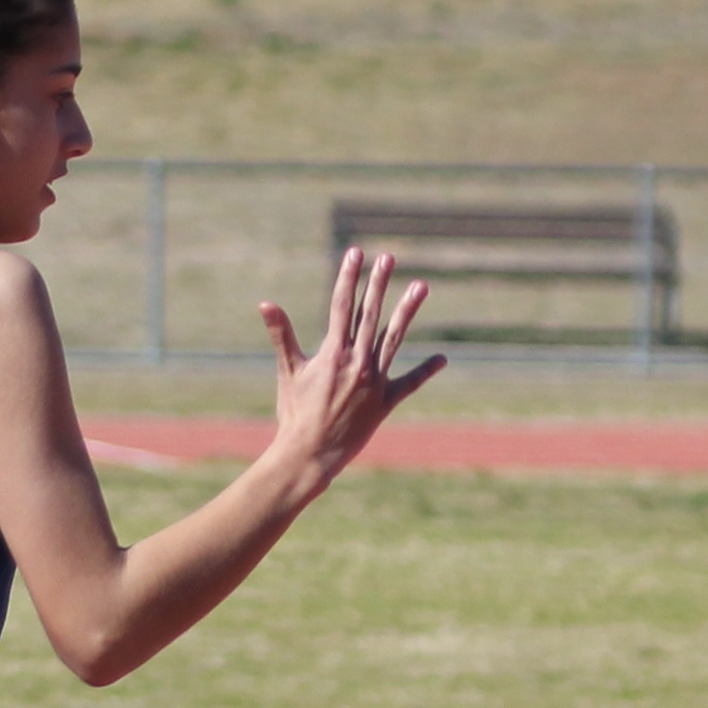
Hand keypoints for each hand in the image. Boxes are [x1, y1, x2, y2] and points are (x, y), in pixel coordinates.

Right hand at [252, 243, 443, 489]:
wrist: (310, 454)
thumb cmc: (295, 413)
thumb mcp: (288, 371)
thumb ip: (281, 335)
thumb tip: (265, 303)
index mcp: (332, 353)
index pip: (341, 306)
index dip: (349, 277)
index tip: (356, 253)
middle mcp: (357, 363)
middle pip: (370, 315)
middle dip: (379, 284)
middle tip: (389, 258)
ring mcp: (374, 382)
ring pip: (394, 338)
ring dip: (407, 311)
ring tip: (421, 285)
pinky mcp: (385, 403)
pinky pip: (409, 384)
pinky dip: (425, 371)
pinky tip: (441, 358)